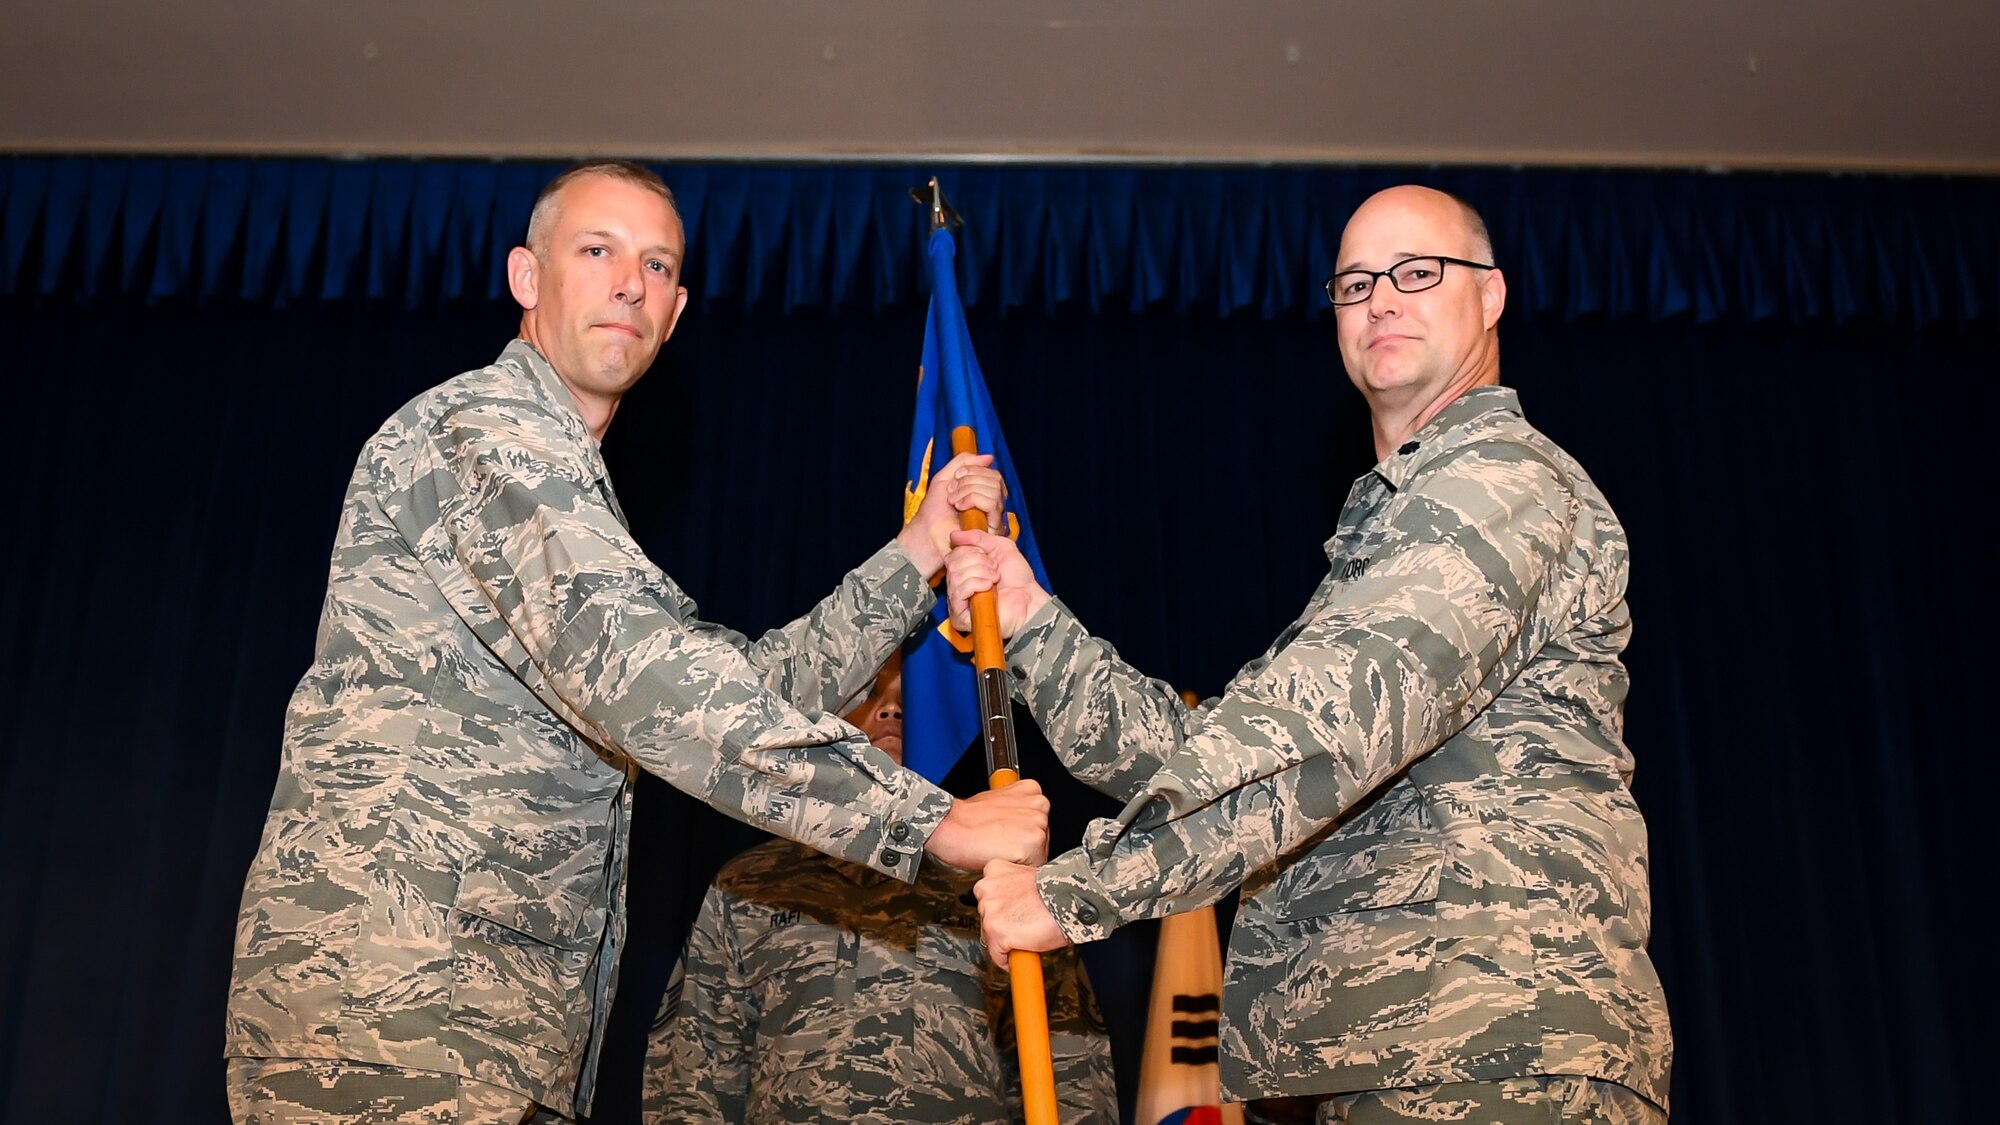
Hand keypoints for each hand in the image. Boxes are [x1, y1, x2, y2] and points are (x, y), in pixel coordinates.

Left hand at [898, 452, 1006, 576]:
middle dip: (968, 481)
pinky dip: (972, 499)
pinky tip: (960, 507)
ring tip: (954, 502)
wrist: (927, 531)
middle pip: (995, 479)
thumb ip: (964, 462)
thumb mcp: (946, 477)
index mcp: (984, 493)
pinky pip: (992, 503)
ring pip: (994, 490)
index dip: (973, 470)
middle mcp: (993, 505)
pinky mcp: (992, 528)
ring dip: (967, 491)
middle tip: (952, 493)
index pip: (993, 473)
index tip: (954, 478)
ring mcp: (993, 517)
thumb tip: (989, 457)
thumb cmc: (934, 510)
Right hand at [923, 778, 1049, 869]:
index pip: (1040, 824)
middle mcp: (1040, 804)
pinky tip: (1002, 856)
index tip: (1008, 836)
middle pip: (1044, 839)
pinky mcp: (1033, 842)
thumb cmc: (968, 819)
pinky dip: (1018, 868)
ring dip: (1022, 859)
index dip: (1022, 835)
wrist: (951, 826)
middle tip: (1001, 842)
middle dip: (1025, 847)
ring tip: (1000, 848)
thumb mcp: (999, 802)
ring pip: (1040, 854)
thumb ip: (1018, 810)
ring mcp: (1038, 823)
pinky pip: (1033, 867)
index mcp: (1032, 790)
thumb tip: (1023, 825)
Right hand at [944, 530, 1050, 639]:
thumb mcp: (1000, 546)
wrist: (1030, 599)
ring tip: (995, 578)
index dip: (971, 550)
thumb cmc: (1018, 578)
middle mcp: (958, 585)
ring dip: (980, 572)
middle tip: (995, 569)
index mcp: (964, 570)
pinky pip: (958, 592)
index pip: (953, 555)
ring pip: (955, 576)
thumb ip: (978, 537)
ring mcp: (958, 602)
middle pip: (952, 563)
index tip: (988, 555)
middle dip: (978, 561)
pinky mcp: (960, 616)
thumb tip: (954, 535)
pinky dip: (975, 584)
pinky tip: (988, 587)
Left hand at [975, 859, 1071, 964]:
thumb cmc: (1057, 891)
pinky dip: (1008, 959)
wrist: (1068, 900)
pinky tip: (1023, 951)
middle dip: (1002, 923)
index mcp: (995, 870)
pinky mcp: (996, 932)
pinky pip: (997, 955)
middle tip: (1022, 924)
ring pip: (990, 935)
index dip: (1002, 907)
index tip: (1011, 912)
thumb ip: (1013, 889)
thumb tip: (1013, 905)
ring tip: (1025, 936)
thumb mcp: (1028, 877)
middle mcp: (987, 889)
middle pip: (986, 915)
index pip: (988, 894)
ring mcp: (989, 911)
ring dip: (1005, 939)